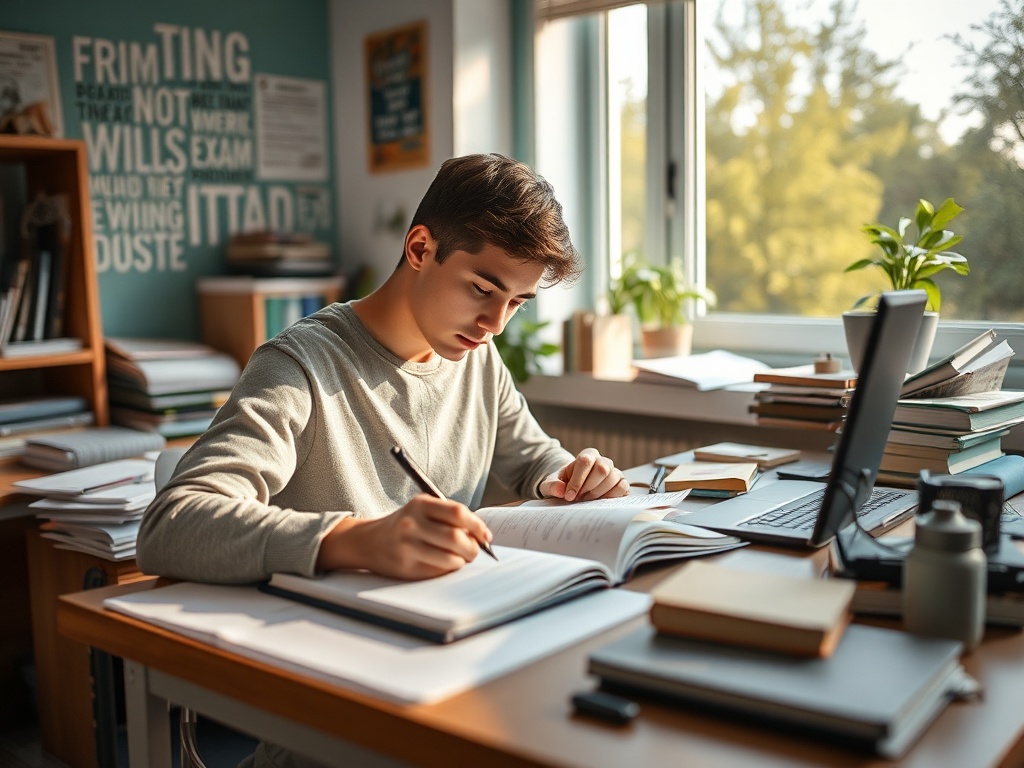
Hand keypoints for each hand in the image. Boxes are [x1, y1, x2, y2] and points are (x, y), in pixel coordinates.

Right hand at [316, 495, 493, 579]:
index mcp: (421, 504)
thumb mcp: (422, 510)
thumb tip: (481, 535)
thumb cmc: (404, 525)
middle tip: (474, 551)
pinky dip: (447, 570)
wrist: (368, 541)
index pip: (459, 513)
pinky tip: (442, 564)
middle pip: (457, 538)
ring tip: (458, 558)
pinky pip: (438, 572)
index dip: (478, 526)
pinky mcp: (405, 566)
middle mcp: (412, 523)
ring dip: (461, 561)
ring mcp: (407, 546)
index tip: (486, 536)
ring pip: (451, 559)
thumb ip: (449, 517)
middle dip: (473, 548)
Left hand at [539, 448, 627, 501]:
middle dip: (589, 487)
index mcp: (587, 455)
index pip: (585, 461)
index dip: (577, 480)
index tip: (569, 496)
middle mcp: (602, 461)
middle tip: (579, 499)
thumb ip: (552, 486)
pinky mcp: (621, 483)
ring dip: (598, 493)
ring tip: (587, 501)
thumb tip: (560, 490)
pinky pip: (622, 487)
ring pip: (613, 477)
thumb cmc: (563, 485)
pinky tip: (599, 502)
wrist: (574, 492)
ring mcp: (614, 472)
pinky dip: (612, 496)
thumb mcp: (551, 485)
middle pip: (602, 469)